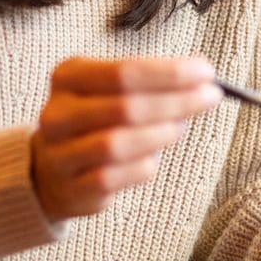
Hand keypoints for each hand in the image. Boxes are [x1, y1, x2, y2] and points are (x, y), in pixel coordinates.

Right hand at [30, 56, 221, 222]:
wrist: (50, 168)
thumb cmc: (96, 117)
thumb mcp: (112, 88)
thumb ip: (151, 82)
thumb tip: (202, 79)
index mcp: (68, 77)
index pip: (124, 71)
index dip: (170, 73)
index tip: (207, 72)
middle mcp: (57, 115)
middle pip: (125, 106)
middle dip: (176, 100)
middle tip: (210, 97)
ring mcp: (59, 155)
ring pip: (117, 143)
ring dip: (160, 133)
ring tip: (181, 126)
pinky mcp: (71, 190)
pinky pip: (114, 177)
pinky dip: (144, 164)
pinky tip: (155, 156)